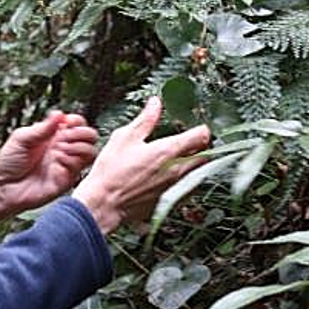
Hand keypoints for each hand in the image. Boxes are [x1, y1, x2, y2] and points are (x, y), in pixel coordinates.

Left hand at [0, 112, 97, 233]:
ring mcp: (66, 163)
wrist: (4, 187)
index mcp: (52, 135)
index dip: (76, 120)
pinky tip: (57, 160)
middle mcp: (63, 148)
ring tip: (59, 149)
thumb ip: (43, 127)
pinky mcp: (68, 178)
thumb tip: (59, 113)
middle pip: (90, 135)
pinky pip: (81, 166)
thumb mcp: (22, 138)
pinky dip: (71, 159)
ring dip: (77, 146)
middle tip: (64, 136)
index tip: (66, 122)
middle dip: (80, 132)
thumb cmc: (9, 163)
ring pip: (91, 150)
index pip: (77, 123)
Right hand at [72, 97, 210, 234]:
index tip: (195, 126)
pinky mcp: (170, 200)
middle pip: (205, 155)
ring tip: (180, 157)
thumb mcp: (124, 137)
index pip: (201, 136)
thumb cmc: (111, 172)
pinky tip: (169, 175)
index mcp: (168, 151)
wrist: (104, 203)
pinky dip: (185, 178)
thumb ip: (145, 119)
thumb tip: (155, 104)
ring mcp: (175, 187)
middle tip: (190, 140)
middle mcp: (178, 170)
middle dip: (201, 146)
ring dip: (194, 163)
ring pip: (197, 172)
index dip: (201, 128)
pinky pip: (187, 187)